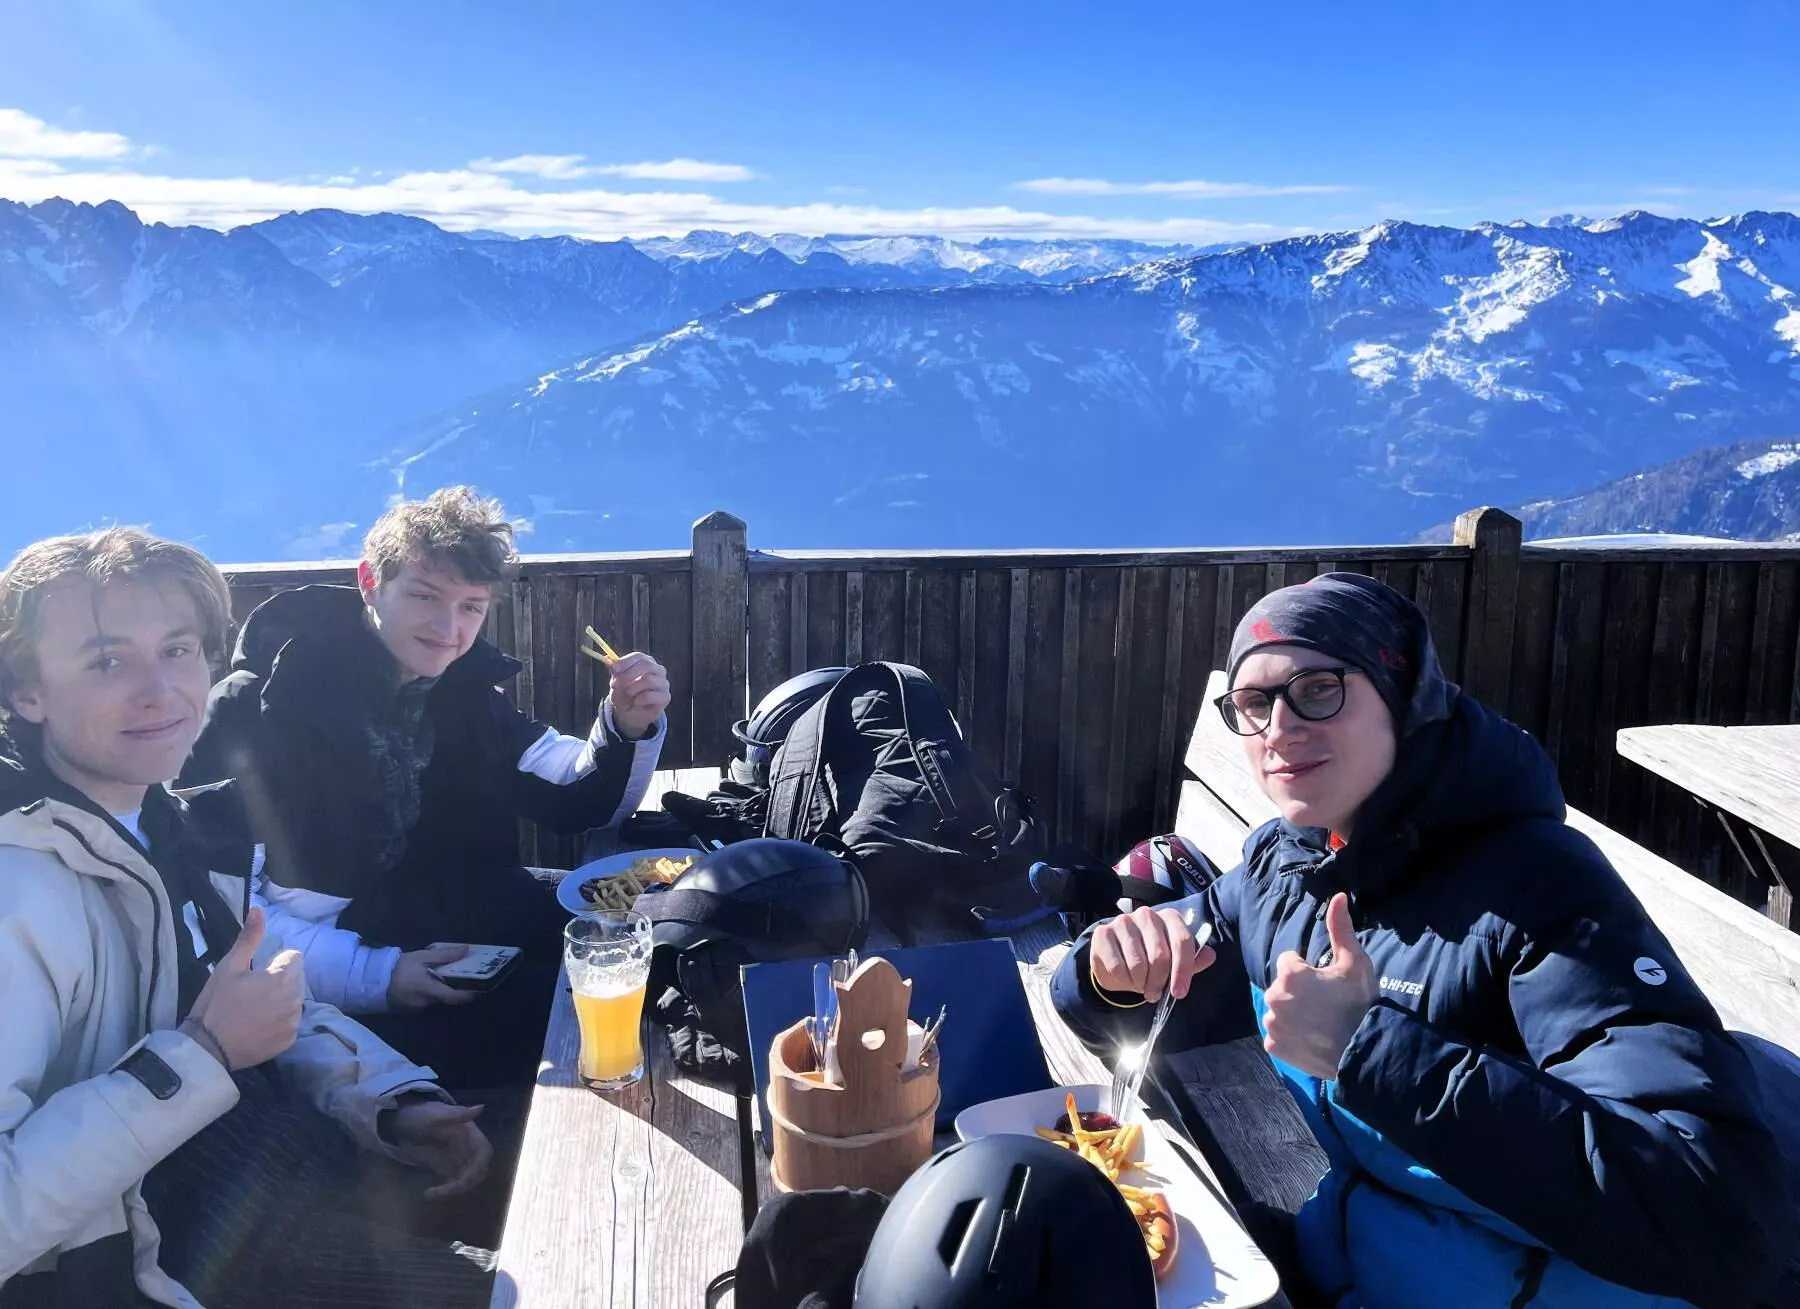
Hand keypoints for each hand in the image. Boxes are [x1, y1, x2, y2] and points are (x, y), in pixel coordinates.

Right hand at [185, 907, 304, 1069]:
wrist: (207, 1047)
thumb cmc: (216, 1003)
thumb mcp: (229, 966)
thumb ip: (249, 937)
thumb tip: (259, 909)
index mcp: (283, 978)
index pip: (294, 957)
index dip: (275, 962)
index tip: (257, 972)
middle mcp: (296, 999)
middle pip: (297, 978)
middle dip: (280, 979)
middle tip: (253, 990)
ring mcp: (294, 1022)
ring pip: (295, 1000)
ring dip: (282, 999)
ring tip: (254, 1008)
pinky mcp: (289, 1040)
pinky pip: (291, 1021)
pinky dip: (280, 1020)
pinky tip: (258, 1024)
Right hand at [387, 944, 479, 1011]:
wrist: (372, 980)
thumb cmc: (398, 967)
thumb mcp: (421, 957)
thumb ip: (444, 955)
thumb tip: (466, 950)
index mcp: (427, 989)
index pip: (453, 997)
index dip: (468, 995)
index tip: (480, 990)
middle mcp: (424, 1003)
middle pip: (445, 998)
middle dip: (454, 989)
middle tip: (463, 978)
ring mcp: (417, 1009)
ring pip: (435, 1000)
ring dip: (441, 991)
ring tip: (444, 977)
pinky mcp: (410, 1010)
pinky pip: (426, 1002)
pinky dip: (430, 994)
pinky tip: (428, 983)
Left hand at [390, 1101, 492, 1198]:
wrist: (402, 1123)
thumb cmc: (420, 1115)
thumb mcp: (435, 1115)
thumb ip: (457, 1115)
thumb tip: (480, 1108)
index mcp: (470, 1133)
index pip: (484, 1152)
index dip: (479, 1166)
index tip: (465, 1178)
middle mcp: (467, 1148)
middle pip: (477, 1170)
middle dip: (465, 1183)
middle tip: (444, 1191)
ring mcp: (457, 1159)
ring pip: (465, 1179)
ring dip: (453, 1190)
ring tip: (431, 1194)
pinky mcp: (445, 1169)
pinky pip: (451, 1183)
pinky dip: (444, 1190)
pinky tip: (429, 1193)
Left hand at [608, 652, 671, 740]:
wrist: (631, 714)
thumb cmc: (624, 694)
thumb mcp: (616, 682)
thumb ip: (614, 670)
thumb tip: (607, 658)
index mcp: (646, 662)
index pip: (638, 657)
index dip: (626, 662)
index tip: (614, 670)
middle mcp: (658, 670)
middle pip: (646, 665)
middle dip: (628, 675)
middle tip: (616, 684)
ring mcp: (663, 683)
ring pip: (649, 680)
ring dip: (632, 689)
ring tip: (627, 695)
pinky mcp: (665, 697)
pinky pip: (650, 696)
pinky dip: (639, 700)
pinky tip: (636, 703)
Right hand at [1090, 905, 1216, 1002]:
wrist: (1116, 957)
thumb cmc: (1150, 958)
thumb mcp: (1174, 961)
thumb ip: (1193, 960)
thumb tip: (1210, 956)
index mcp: (1169, 917)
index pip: (1182, 941)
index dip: (1183, 970)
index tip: (1179, 993)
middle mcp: (1147, 914)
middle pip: (1160, 955)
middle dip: (1158, 982)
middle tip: (1154, 994)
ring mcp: (1123, 922)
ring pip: (1138, 964)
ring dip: (1140, 983)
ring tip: (1140, 984)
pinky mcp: (1103, 933)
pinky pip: (1117, 966)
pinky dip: (1122, 980)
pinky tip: (1124, 977)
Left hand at [1262, 893, 1377, 1079]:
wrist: (1364, 1051)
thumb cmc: (1360, 1004)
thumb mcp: (1354, 962)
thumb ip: (1340, 928)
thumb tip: (1339, 896)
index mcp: (1290, 974)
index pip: (1289, 961)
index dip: (1307, 970)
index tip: (1324, 982)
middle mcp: (1274, 997)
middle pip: (1282, 986)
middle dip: (1298, 991)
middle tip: (1324, 1004)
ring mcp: (1273, 1023)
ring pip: (1278, 1010)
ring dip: (1292, 1013)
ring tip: (1318, 1023)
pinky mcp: (1274, 1046)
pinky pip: (1277, 1035)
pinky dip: (1289, 1036)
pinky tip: (1310, 1038)